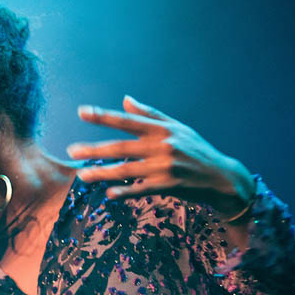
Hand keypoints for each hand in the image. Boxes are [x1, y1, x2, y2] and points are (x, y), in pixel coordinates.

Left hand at [67, 95, 255, 218]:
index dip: (103, 116)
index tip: (82, 112)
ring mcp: (165, 167)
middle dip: (94, 150)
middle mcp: (163, 146)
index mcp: (162, 129)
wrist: (222, 178)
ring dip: (102, 173)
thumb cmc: (197, 150)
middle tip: (72, 151)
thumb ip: (150, 115)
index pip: (127, 121)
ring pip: (127, 170)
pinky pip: (142, 189)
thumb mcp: (178, 128)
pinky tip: (109, 195)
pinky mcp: (169, 186)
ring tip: (82, 176)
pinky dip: (126, 192)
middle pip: (122, 147)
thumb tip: (126, 99)